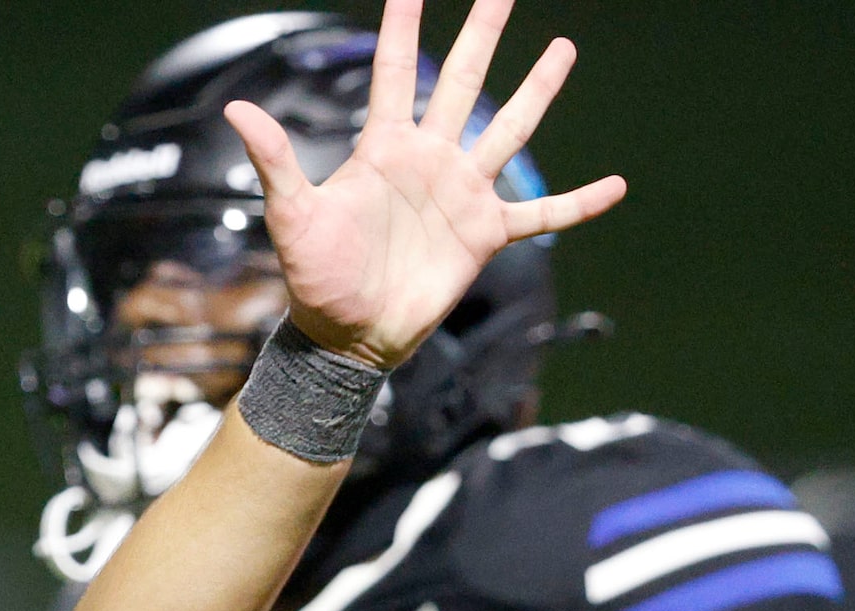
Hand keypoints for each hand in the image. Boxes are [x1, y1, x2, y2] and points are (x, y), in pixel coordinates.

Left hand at [229, 0, 624, 371]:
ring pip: (509, 129)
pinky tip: (617, 186)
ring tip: (563, 49)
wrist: (346, 335)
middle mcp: (429, 160)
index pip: (396, 75)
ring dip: (537, 91)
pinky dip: (579, 203)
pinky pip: (543, 213)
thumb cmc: (314, 278)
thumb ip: (275, 160)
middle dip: (482, 36)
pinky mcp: (485, 233)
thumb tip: (236, 110)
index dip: (404, 31)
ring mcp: (462, 193)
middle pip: (462, 83)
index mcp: (384, 149)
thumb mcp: (292, 216)